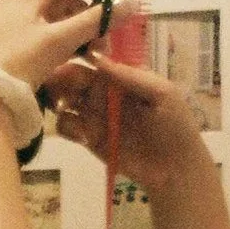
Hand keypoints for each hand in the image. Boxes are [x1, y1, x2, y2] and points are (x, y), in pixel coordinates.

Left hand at [0, 0, 105, 94]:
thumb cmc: (22, 60)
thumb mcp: (61, 39)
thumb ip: (96, 20)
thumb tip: (132, 3)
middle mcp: (19, 1)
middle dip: (89, 13)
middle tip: (106, 36)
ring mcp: (15, 22)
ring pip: (56, 16)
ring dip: (80, 29)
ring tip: (97, 52)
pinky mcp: (14, 42)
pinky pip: (46, 32)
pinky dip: (65, 40)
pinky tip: (79, 58)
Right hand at [51, 52, 207, 193]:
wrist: (175, 170)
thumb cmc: (175, 127)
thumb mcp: (162, 94)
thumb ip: (131, 76)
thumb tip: (97, 59)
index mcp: (121, 78)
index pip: (94, 61)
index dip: (77, 57)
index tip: (65, 59)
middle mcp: (103, 93)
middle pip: (72, 79)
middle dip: (60, 78)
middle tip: (54, 83)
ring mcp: (93, 116)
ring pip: (63, 100)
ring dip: (57, 100)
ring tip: (63, 107)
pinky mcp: (87, 138)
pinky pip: (66, 126)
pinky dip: (66, 126)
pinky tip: (83, 135)